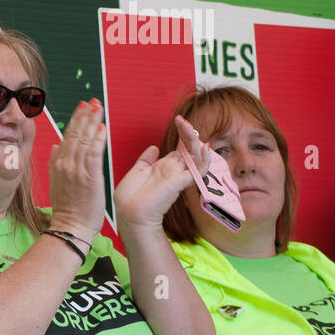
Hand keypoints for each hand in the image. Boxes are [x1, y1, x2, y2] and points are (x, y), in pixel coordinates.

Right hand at [47, 99, 106, 242]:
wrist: (71, 226)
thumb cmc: (67, 208)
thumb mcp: (55, 182)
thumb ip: (55, 162)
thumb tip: (56, 146)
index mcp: (59, 164)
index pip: (68, 136)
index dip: (76, 119)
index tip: (83, 107)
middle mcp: (66, 164)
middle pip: (76, 134)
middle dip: (85, 115)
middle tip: (92, 101)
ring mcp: (77, 170)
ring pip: (85, 140)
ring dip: (92, 122)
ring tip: (98, 108)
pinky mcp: (90, 177)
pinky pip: (94, 154)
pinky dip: (98, 140)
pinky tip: (102, 128)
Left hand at [113, 114, 210, 230]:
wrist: (129, 214)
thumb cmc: (130, 199)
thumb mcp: (136, 172)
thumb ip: (146, 160)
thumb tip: (153, 147)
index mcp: (164, 167)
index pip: (180, 148)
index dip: (182, 134)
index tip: (179, 120)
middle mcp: (174, 170)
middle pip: (189, 148)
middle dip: (188, 133)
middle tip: (182, 121)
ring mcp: (178, 176)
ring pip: (195, 156)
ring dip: (195, 140)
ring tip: (189, 127)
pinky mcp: (179, 183)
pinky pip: (199, 170)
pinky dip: (204, 160)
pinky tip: (204, 148)